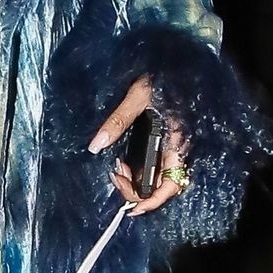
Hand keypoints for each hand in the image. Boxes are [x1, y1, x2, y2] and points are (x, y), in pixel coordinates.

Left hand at [87, 74, 189, 215]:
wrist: (171, 63)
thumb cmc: (159, 77)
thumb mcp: (137, 96)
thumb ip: (118, 120)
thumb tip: (96, 144)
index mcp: (176, 141)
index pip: (171, 184)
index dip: (153, 201)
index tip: (132, 209)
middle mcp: (176, 148)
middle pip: (160, 185)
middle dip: (135, 189)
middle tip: (115, 177)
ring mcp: (170, 146)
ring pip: (155, 177)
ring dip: (134, 180)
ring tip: (117, 169)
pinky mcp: (163, 141)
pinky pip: (152, 165)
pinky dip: (136, 169)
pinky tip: (122, 161)